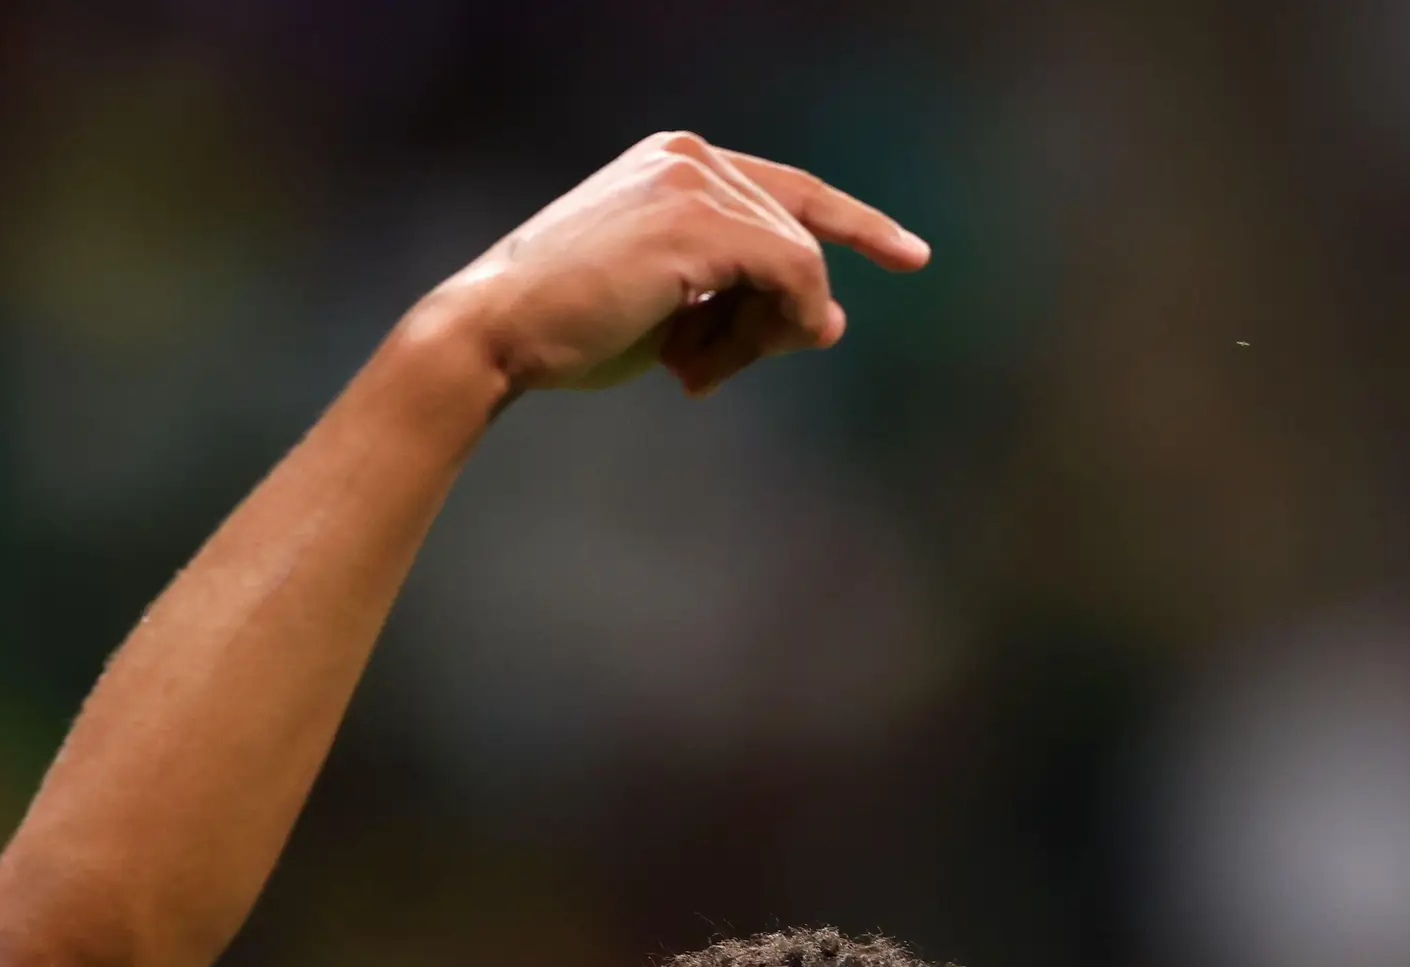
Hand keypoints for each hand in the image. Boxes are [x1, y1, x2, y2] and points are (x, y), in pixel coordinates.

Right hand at [419, 131, 927, 401]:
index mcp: (677, 161)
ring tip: (692, 368)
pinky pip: (791, 273)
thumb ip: (749, 304)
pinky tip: (704, 363)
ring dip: (762, 334)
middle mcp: (689, 154)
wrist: (498, 333)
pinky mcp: (695, 220)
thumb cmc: (574, 327)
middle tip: (714, 369)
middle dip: (777, 318)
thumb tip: (830, 321)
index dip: (856, 225)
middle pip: (798, 236)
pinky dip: (772, 326)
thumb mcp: (677, 314)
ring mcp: (692, 179)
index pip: (790, 192)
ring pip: (798, 261)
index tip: (911, 255)